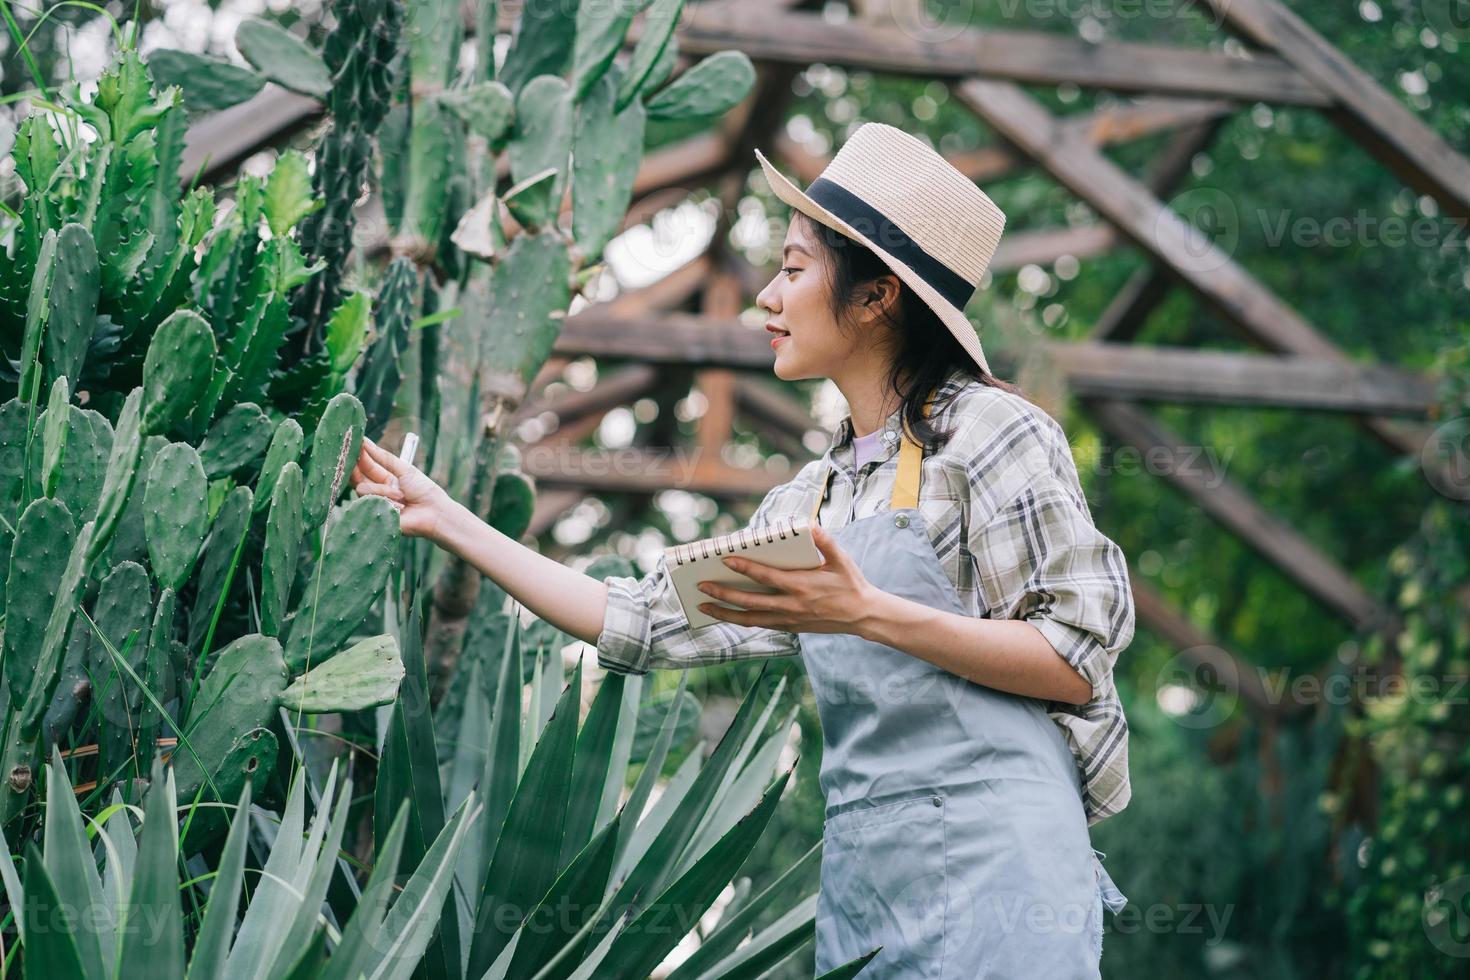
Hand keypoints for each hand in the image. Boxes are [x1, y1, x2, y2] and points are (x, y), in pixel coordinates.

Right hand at [349, 435, 452, 540]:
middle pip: (357, 476)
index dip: (360, 455)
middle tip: (357, 455)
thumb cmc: (423, 491)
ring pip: (362, 488)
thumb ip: (384, 457)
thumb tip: (365, 442)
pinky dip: (386, 502)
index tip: (357, 443)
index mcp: (386, 478)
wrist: (433, 513)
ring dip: (383, 490)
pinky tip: (400, 507)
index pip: (367, 466)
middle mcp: (378, 490)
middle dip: (358, 466)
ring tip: (401, 495)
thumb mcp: (404, 469)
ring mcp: (375, 504)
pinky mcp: (375, 515)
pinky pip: (369, 503)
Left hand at [695, 524, 876, 634]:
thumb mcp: (841, 559)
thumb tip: (808, 524)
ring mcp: (789, 620)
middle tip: (702, 587)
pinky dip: (740, 620)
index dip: (745, 569)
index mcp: (802, 586)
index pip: (766, 577)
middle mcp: (792, 606)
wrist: (863, 615)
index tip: (726, 560)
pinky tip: (726, 615)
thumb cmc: (851, 584)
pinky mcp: (790, 628)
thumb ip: (824, 541)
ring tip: (704, 607)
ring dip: (725, 613)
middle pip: (750, 602)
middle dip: (723, 595)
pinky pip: (760, 625)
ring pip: (750, 619)